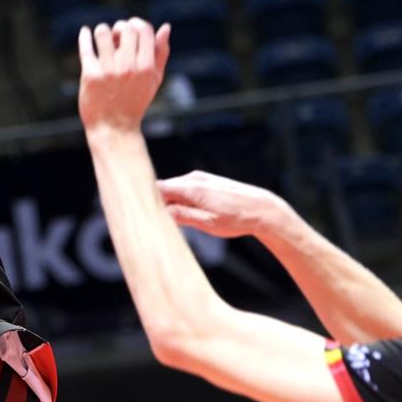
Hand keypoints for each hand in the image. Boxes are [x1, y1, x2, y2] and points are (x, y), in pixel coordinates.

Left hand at [77, 19, 171, 133]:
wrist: (113, 128)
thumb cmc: (135, 101)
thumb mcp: (154, 80)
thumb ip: (161, 53)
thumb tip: (165, 27)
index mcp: (146, 67)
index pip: (144, 29)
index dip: (137, 24)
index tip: (130, 31)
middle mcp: (128, 67)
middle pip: (125, 28)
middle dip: (120, 27)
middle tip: (116, 37)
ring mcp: (108, 71)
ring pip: (103, 33)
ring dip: (103, 30)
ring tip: (102, 38)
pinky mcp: (90, 75)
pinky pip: (86, 47)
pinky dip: (85, 36)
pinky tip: (85, 32)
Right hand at [158, 171, 289, 238]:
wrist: (262, 208)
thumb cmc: (237, 219)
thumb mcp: (208, 223)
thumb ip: (183, 216)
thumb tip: (161, 212)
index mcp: (192, 188)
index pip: (158, 188)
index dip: (146, 198)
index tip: (140, 212)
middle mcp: (193, 179)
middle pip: (163, 188)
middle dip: (156, 202)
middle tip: (152, 221)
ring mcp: (199, 178)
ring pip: (173, 189)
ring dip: (169, 202)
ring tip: (169, 221)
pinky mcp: (204, 181)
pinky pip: (183, 189)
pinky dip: (179, 199)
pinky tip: (183, 213)